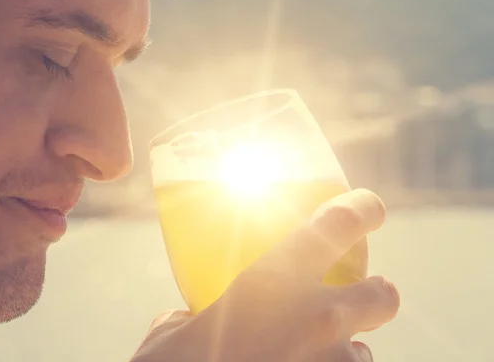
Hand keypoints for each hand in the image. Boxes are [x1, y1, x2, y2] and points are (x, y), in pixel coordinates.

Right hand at [132, 189, 399, 361]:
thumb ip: (188, 319)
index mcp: (273, 280)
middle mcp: (316, 317)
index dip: (363, 209)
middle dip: (375, 294)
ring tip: (311, 355)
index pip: (339, 223)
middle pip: (383, 293)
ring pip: (364, 351)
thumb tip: (186, 321)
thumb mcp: (172, 334)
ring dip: (344, 349)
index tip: (369, 208)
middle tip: (350, 299)